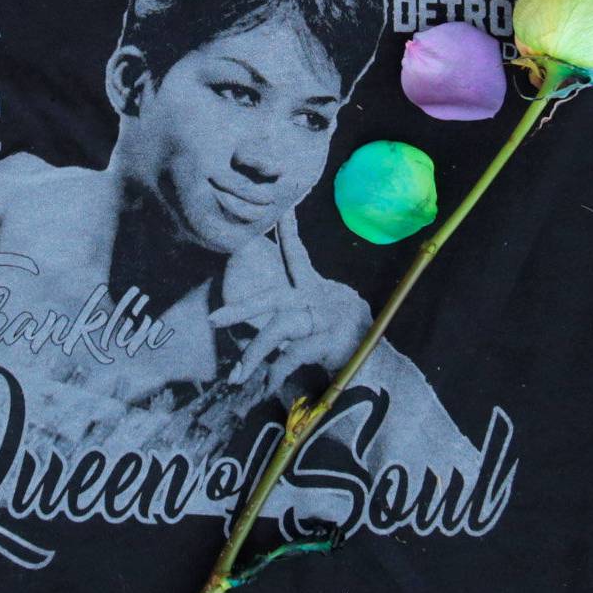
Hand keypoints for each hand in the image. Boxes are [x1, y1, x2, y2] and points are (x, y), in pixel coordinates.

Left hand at [208, 210, 372, 396]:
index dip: (288, 232)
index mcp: (316, 290)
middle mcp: (319, 300)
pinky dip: (278, 370)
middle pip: (273, 298)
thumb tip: (262, 333)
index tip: (280, 208)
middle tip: (213, 319)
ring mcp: (325, 319)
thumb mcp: (322, 324)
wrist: (378, 364)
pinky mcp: (331, 341)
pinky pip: (295, 354)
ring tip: (238, 375)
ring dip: (255, 352)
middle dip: (242, 309)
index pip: (297, 255)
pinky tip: (267, 384)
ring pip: (281, 328)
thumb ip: (295, 322)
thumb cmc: (347, 341)